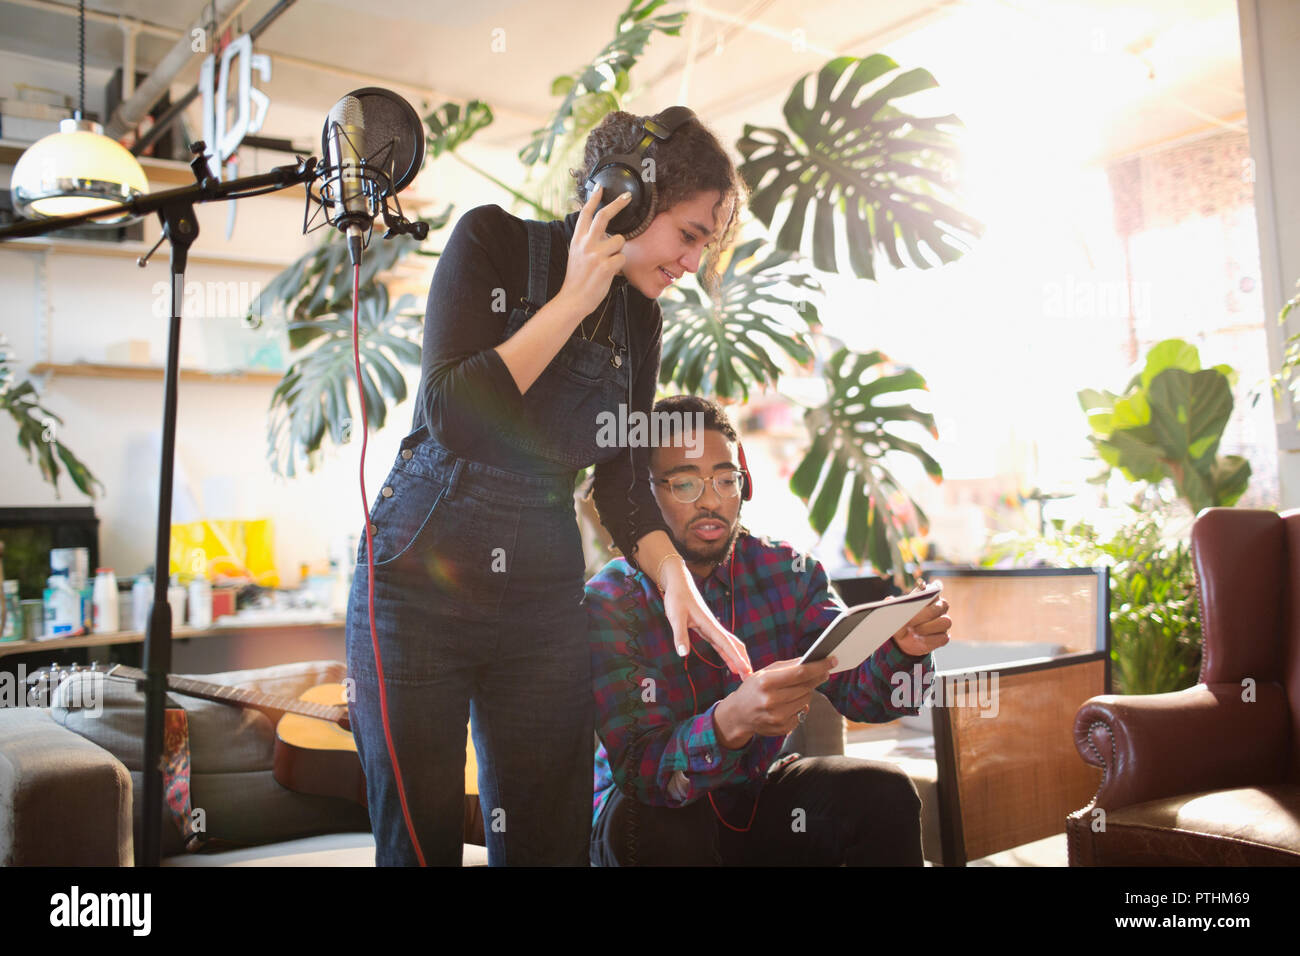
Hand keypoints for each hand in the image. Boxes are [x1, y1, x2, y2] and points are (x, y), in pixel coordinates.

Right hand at [559, 184, 630, 317]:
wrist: (573, 300)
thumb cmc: (577, 279)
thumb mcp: (575, 255)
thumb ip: (586, 241)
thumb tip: (600, 230)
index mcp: (577, 240)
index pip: (585, 214)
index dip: (593, 199)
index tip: (600, 187)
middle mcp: (586, 244)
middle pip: (604, 217)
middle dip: (617, 204)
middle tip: (627, 197)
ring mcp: (596, 254)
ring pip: (619, 241)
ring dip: (618, 251)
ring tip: (609, 263)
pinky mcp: (606, 266)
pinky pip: (622, 258)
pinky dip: (619, 266)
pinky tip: (610, 273)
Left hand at [660, 556, 752, 677]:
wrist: (679, 583)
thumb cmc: (677, 598)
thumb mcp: (675, 617)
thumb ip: (680, 635)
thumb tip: (683, 655)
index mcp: (710, 624)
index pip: (726, 644)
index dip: (736, 658)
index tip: (746, 669)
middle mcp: (714, 627)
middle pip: (733, 645)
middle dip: (742, 660)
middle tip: (750, 677)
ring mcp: (712, 628)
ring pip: (729, 645)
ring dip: (737, 659)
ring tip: (744, 674)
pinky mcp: (707, 629)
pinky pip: (721, 644)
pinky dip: (728, 654)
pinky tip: (730, 663)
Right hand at [713, 656, 837, 748]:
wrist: (738, 715)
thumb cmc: (753, 689)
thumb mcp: (764, 673)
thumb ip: (787, 666)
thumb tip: (810, 660)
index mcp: (766, 682)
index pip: (800, 673)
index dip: (818, 667)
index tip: (832, 661)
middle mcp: (771, 701)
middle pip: (806, 687)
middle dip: (816, 678)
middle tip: (823, 672)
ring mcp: (777, 716)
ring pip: (806, 700)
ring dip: (806, 692)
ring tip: (795, 690)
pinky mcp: (783, 728)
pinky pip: (802, 712)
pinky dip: (800, 706)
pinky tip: (788, 704)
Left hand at [891, 582, 951, 656]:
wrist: (904, 640)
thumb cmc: (901, 620)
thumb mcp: (894, 613)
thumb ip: (892, 605)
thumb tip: (889, 599)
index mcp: (929, 596)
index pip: (934, 589)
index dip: (927, 594)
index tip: (916, 598)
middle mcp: (940, 607)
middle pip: (940, 607)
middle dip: (923, 614)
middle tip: (909, 621)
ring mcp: (944, 622)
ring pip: (945, 622)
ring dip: (928, 627)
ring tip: (914, 631)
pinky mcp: (944, 636)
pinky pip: (943, 638)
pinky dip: (930, 640)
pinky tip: (920, 639)